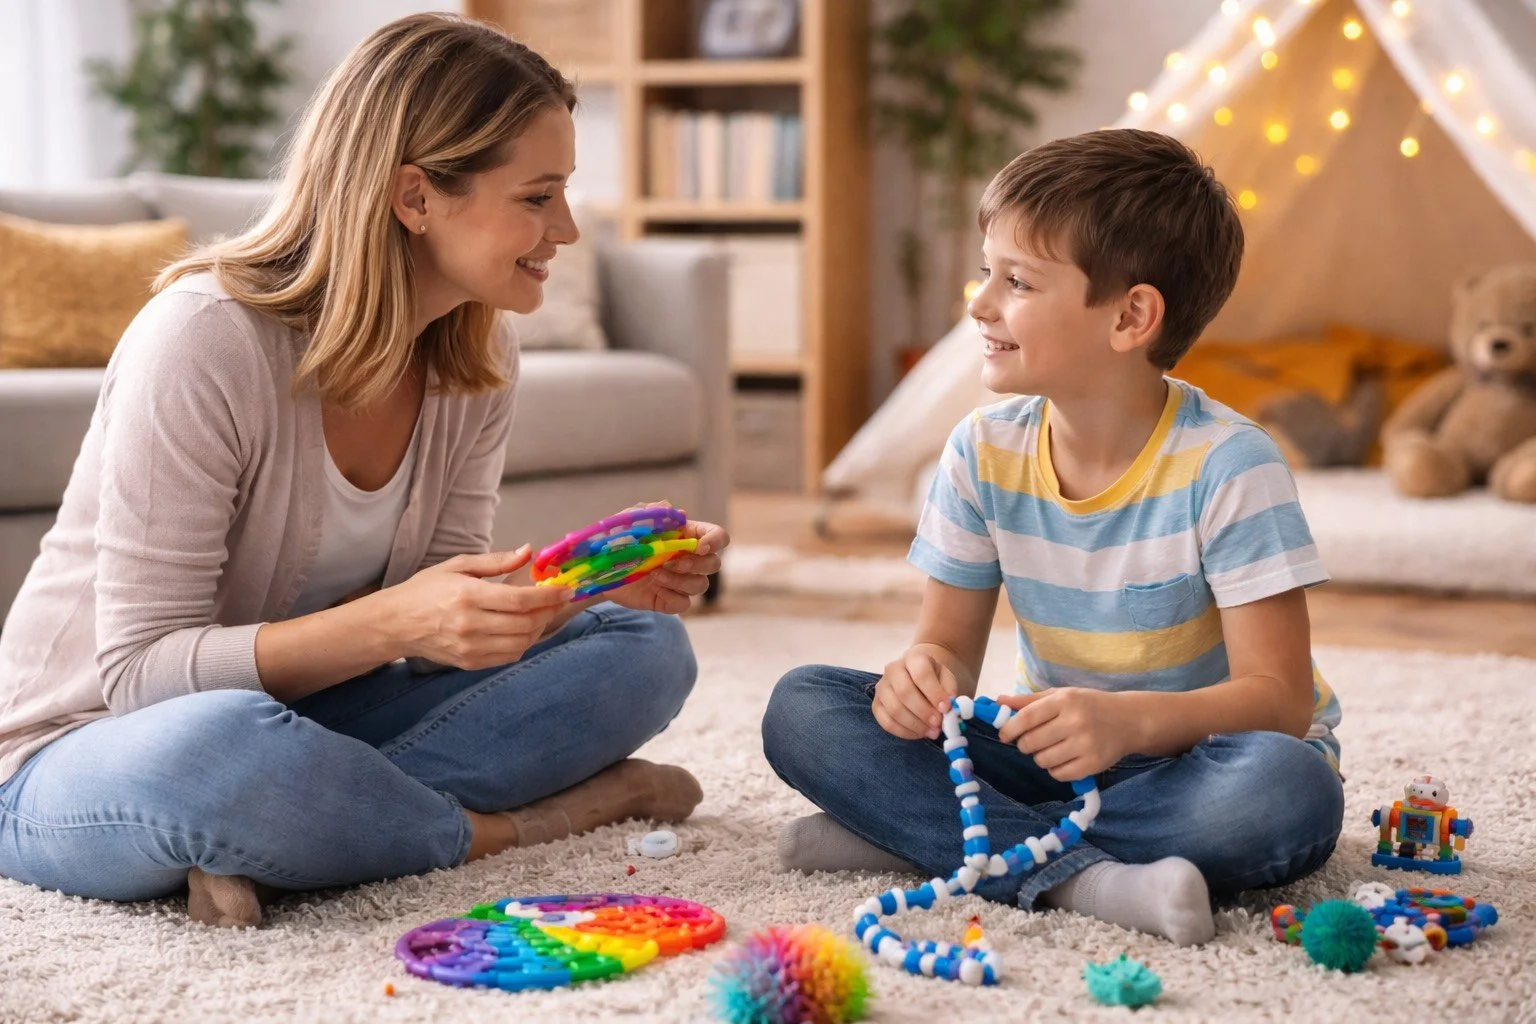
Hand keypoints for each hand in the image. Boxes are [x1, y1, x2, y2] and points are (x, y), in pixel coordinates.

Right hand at [382, 546, 571, 668]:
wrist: (395, 623)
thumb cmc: (425, 590)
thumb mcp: (457, 565)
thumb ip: (496, 561)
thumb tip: (528, 552)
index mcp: (468, 596)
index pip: (521, 600)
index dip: (549, 595)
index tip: (566, 589)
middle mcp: (470, 625)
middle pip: (526, 624)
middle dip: (548, 611)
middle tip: (557, 600)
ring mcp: (470, 647)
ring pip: (521, 643)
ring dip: (539, 629)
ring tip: (541, 613)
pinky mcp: (469, 663)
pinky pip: (508, 657)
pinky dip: (523, 644)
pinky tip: (523, 630)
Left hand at [608, 511, 729, 614]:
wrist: (600, 569)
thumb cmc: (618, 540)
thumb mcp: (630, 521)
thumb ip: (651, 513)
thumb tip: (679, 513)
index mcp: (686, 536)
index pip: (717, 536)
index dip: (715, 541)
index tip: (699, 546)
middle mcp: (688, 559)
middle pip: (714, 564)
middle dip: (695, 564)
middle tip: (671, 562)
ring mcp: (680, 582)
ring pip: (701, 585)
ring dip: (679, 581)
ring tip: (654, 575)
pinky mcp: (669, 600)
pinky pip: (684, 604)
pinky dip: (672, 598)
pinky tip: (655, 590)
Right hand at [872, 646, 957, 740]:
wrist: (918, 676)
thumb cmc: (934, 679)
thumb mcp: (947, 679)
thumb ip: (949, 691)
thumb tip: (948, 709)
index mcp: (913, 658)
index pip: (921, 673)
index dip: (934, 692)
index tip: (946, 708)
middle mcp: (893, 670)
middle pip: (904, 692)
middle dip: (923, 712)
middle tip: (938, 724)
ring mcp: (881, 687)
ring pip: (894, 709)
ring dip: (915, 725)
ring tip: (932, 732)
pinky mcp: (876, 705)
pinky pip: (886, 722)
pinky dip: (904, 732)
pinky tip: (919, 733)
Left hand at [996, 688, 1142, 780]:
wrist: (1129, 720)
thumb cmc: (1089, 705)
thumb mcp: (1061, 695)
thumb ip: (1030, 700)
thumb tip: (998, 701)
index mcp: (1064, 701)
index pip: (1027, 718)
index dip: (1010, 729)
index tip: (1004, 735)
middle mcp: (1075, 722)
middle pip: (1031, 743)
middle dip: (1025, 745)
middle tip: (1031, 742)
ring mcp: (1086, 744)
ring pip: (1043, 761)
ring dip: (1040, 757)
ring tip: (1051, 748)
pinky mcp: (1094, 764)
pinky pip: (1059, 774)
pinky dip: (1056, 769)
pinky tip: (1064, 758)